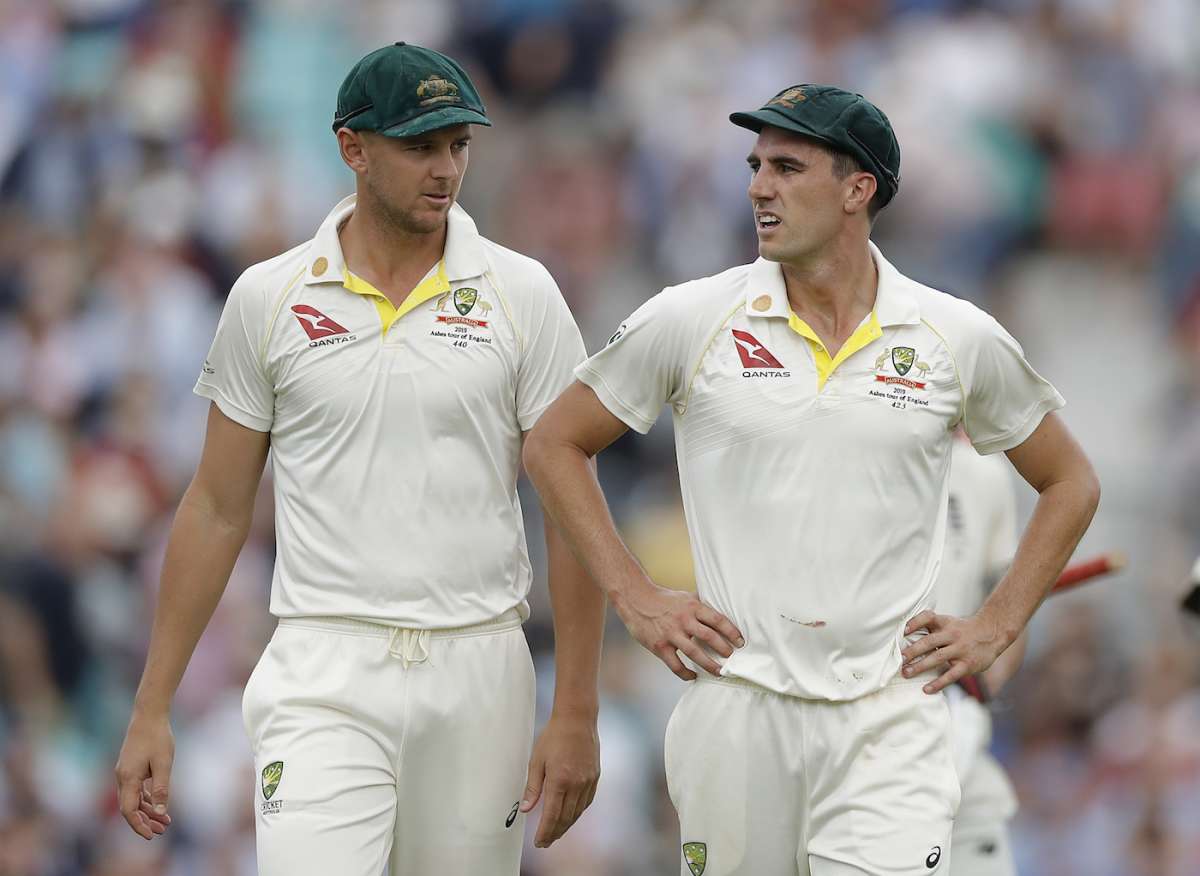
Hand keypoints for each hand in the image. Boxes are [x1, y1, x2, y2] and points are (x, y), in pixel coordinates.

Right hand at [114, 709, 174, 839]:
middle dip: (145, 821)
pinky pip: (137, 789)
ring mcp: (125, 772)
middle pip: (130, 807)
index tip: (151, 836)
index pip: (128, 810)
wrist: (148, 714)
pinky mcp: (131, 767)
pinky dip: (147, 799)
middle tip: (162, 831)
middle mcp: (122, 777)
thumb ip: (161, 788)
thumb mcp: (163, 763)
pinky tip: (159, 804)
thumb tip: (162, 812)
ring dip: (148, 811)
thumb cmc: (157, 737)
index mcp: (128, 778)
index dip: (139, 825)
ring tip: (165, 821)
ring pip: (134, 799)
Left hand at [520, 713, 600, 847]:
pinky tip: (571, 815)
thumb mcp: (537, 760)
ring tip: (556, 833)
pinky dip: (577, 812)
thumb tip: (526, 809)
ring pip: (577, 812)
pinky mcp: (595, 777)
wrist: (577, 719)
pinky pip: (586, 802)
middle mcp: (576, 784)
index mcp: (559, 780)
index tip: (538, 842)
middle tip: (545, 842)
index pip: (552, 816)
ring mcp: (588, 781)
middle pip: (566, 818)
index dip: (545, 832)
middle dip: (555, 833)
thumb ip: (532, 787)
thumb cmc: (554, 736)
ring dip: (566, 825)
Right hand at [612, 581, 743, 680]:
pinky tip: (693, 675)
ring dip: (709, 664)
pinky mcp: (659, 646)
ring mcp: (671, 633)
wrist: (636, 600)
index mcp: (692, 606)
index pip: (717, 619)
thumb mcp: (685, 596)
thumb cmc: (664, 599)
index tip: (740, 641)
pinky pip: (675, 665)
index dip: (731, 631)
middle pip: (709, 636)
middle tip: (732, 658)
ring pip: (694, 653)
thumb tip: (722, 609)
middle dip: (724, 649)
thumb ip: (701, 605)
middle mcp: (683, 619)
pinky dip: (686, 673)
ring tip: (719, 672)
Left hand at [901, 610, 1010, 693]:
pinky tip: (926, 689)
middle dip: (913, 651)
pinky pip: (951, 675)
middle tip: (900, 659)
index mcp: (945, 623)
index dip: (915, 622)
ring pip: (937, 658)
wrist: (992, 633)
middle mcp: (952, 634)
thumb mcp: (949, 622)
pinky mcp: (967, 664)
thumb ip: (931, 628)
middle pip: (929, 641)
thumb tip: (904, 636)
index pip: (928, 617)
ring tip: (906, 673)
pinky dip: (938, 683)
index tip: (903, 630)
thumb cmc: (963, 630)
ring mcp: (960, 650)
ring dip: (920, 666)